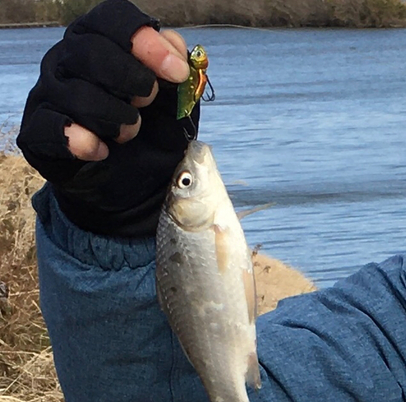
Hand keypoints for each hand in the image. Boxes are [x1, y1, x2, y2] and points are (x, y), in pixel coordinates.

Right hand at [17, 0, 199, 237]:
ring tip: (129, 134)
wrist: (136, 186)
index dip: (145, 41)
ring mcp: (50, 96)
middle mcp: (69, 62)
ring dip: (115, 118)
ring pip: (75, 93)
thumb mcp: (175, 104)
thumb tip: (174, 45)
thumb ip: (176, 72)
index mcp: (102, 43)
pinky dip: (83, 142)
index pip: (112, 19)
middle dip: (130, 79)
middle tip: (148, 101)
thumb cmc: (152, 136)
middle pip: (89, 50)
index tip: (176, 72)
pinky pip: (51, 129)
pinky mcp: (38, 133)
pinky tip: (102, 151)